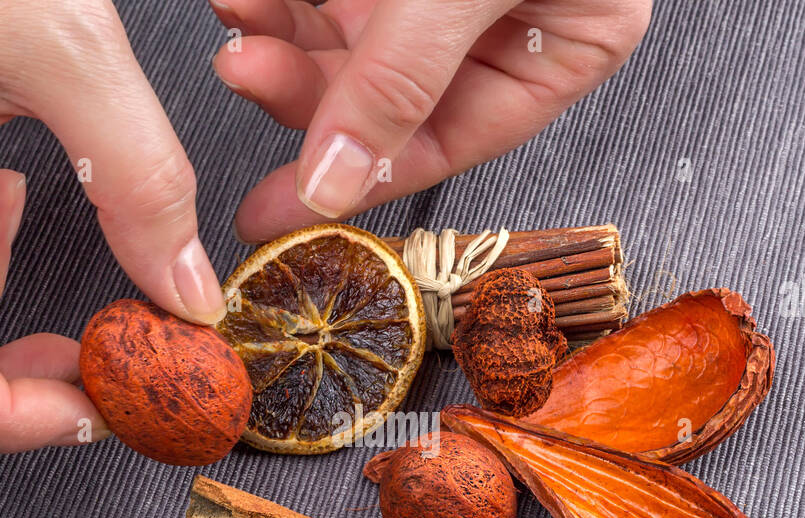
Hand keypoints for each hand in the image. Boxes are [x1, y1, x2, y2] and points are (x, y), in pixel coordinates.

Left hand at [210, 0, 651, 242]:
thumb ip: (404, 74)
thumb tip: (336, 179)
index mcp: (566, 47)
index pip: (445, 141)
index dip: (355, 181)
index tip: (276, 212)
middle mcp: (515, 23)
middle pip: (390, 95)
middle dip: (307, 90)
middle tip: (243, 73)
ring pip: (360, 36)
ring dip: (289, 33)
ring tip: (237, 16)